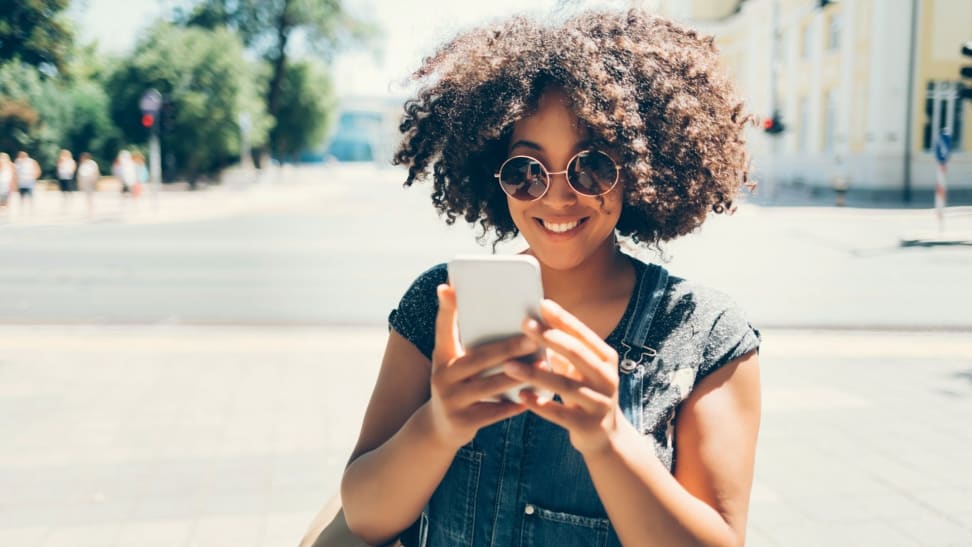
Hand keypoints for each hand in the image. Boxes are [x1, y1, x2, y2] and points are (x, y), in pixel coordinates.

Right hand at [426, 284, 530, 450]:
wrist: (439, 428)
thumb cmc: (458, 385)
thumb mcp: (454, 363)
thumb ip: (471, 344)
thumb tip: (504, 319)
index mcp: (442, 356)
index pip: (442, 329)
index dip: (445, 309)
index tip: (448, 287)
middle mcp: (442, 376)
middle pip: (478, 358)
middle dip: (507, 348)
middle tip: (532, 338)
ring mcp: (451, 400)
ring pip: (490, 386)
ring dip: (518, 376)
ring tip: (542, 366)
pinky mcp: (462, 422)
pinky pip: (495, 412)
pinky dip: (515, 404)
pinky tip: (534, 396)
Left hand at [504, 299, 624, 455]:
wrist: (605, 436)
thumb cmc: (585, 392)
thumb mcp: (581, 369)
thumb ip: (565, 348)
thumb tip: (536, 319)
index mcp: (606, 359)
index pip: (583, 335)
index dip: (563, 319)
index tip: (541, 304)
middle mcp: (607, 378)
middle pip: (576, 354)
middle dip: (549, 338)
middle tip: (524, 325)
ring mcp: (600, 403)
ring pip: (565, 385)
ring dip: (535, 374)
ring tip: (509, 365)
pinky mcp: (588, 425)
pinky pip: (560, 414)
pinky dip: (540, 405)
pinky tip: (521, 396)